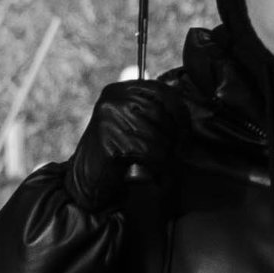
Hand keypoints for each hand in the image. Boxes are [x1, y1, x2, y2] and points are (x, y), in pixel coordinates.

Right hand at [65, 79, 185, 214]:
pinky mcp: (109, 141)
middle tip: (174, 152)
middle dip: (174, 136)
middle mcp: (113, 100)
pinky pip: (149, 152)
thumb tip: (184, 112)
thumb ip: (151, 112)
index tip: (185, 132)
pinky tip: (149, 171)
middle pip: (161, 113)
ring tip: (160, 164)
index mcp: (119, 90)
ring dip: (165, 154)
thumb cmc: (116, 154)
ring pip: (157, 135)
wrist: (88, 182)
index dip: (180, 112)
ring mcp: (109, 119)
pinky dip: (156, 165)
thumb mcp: (130, 124)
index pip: (161, 91)